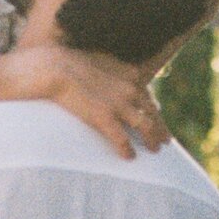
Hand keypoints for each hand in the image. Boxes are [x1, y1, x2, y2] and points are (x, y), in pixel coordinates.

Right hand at [7, 44, 168, 159]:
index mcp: (128, 74)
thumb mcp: (96, 60)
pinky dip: (127, 150)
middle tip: (165, 141)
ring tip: (155, 151)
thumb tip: (111, 77)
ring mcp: (119, 104)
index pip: (147, 95)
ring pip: (144, 126)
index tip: (157, 116)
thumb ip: (108, 70)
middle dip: (160, 127)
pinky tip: (129, 157)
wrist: (53, 67)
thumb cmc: (67, 62)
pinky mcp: (105, 118)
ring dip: (151, 140)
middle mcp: (129, 89)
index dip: (153, 109)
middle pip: (152, 112)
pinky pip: (122, 139)